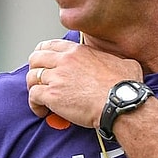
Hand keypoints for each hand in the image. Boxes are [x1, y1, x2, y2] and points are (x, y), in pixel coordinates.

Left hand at [26, 39, 142, 127]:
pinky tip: (42, 111)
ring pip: (31, 78)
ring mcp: (57, 78)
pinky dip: (34, 105)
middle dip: (34, 69)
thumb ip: (114, 60)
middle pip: (35, 59)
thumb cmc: (126, 85)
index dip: (42, 54)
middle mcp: (64, 61)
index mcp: (78, 51)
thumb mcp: (123, 62)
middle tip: (39, 81)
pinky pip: (33, 96)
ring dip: (34, 88)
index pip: (50, 45)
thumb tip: (123, 65)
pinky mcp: (52, 96)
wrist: (121, 102)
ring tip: (40, 98)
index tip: (43, 62)